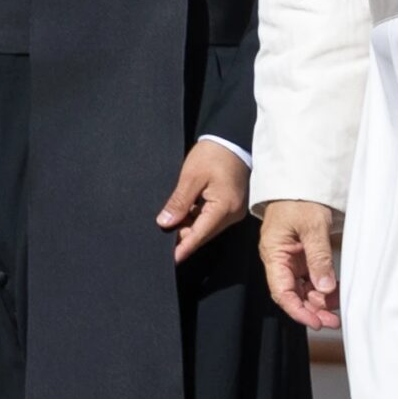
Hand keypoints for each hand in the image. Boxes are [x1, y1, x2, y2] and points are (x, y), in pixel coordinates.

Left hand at [156, 140, 250, 262]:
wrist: (233, 139)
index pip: (199, 234)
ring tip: (171, 219)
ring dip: (189, 226)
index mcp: (224, 207)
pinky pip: (212, 219)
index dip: (182, 247)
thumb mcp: (191, 177)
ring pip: (207, 227)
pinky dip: (197, 218)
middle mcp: (233, 213)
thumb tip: (165, 223)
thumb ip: (178, 202)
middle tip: (163, 232)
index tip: (170, 259)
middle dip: (183, 235)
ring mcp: (234, 210)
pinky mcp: (232, 206)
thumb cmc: (215, 154)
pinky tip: (185, 212)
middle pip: (203, 233)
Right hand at [260, 200, 341, 328]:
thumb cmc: (301, 199)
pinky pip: (311, 277)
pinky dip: (323, 287)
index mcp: (274, 254)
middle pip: (293, 293)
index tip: (315, 322)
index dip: (297, 310)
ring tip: (337, 312)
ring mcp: (292, 258)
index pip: (282, 291)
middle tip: (332, 322)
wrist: (303, 180)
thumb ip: (319, 257)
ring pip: (303, 287)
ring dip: (319, 301)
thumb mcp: (313, 226)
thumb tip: (325, 288)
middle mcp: (280, 259)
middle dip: (311, 309)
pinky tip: (335, 295)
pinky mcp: (303, 254)